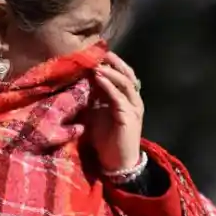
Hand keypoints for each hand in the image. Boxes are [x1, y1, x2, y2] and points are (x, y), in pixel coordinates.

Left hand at [86, 52, 143, 171]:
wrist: (117, 163)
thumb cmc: (107, 141)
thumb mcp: (97, 115)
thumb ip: (93, 99)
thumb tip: (81, 82)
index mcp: (127, 99)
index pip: (122, 74)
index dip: (111, 63)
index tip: (96, 53)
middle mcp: (134, 100)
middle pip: (127, 74)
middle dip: (114, 62)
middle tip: (99, 52)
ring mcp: (133, 108)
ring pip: (125, 82)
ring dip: (110, 71)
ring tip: (97, 64)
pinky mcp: (129, 117)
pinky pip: (119, 97)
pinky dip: (109, 86)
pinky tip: (98, 78)